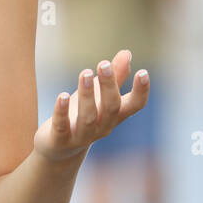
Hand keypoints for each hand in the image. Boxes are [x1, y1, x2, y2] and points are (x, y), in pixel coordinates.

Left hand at [33, 48, 150, 162]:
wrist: (59, 149)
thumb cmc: (83, 115)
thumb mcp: (98, 95)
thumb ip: (114, 77)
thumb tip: (127, 53)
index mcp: (115, 115)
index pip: (135, 106)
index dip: (141, 91)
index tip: (143, 72)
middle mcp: (102, 127)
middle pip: (111, 107)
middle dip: (109, 86)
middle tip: (104, 63)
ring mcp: (82, 135)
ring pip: (88, 117)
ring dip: (87, 95)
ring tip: (85, 73)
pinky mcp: (61, 139)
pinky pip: (62, 126)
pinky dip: (62, 111)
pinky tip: (62, 95)